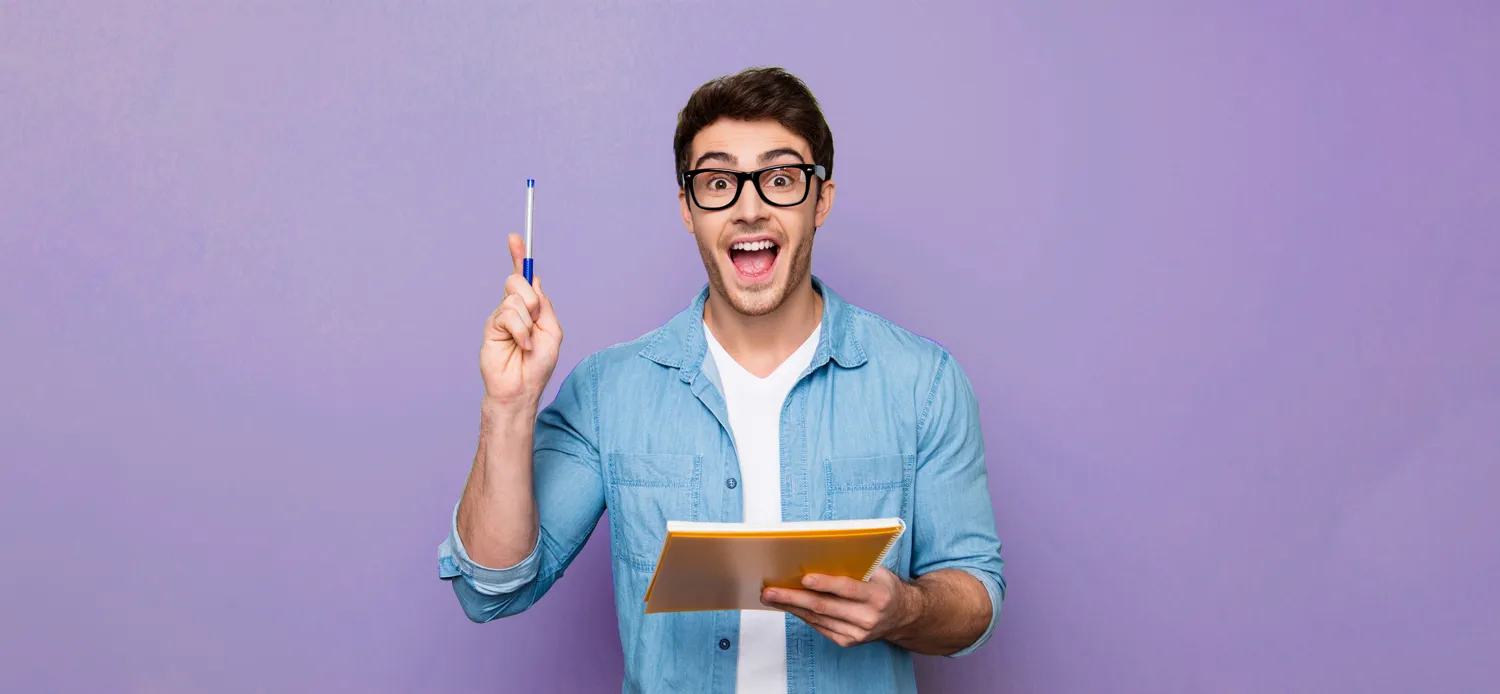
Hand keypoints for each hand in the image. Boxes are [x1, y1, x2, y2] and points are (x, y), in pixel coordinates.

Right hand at [480, 233, 562, 407]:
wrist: (522, 388)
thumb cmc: (538, 364)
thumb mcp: (552, 331)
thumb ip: (544, 305)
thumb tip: (535, 281)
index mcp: (530, 307)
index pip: (524, 277)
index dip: (519, 256)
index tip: (515, 237)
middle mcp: (514, 308)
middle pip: (518, 281)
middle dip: (531, 299)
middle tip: (535, 320)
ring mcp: (501, 316)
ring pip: (515, 299)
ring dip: (528, 322)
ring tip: (527, 342)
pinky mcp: (491, 326)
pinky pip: (508, 314)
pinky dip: (520, 331)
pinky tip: (521, 345)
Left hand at [760, 567, 921, 647]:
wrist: (903, 616)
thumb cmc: (885, 587)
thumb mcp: (879, 572)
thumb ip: (855, 566)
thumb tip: (819, 556)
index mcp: (877, 596)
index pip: (847, 588)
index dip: (825, 583)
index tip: (804, 578)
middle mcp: (868, 617)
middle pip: (825, 606)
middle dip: (794, 598)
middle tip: (770, 592)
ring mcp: (857, 633)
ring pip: (818, 618)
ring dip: (792, 607)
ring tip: (772, 597)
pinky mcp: (848, 641)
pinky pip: (820, 627)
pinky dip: (802, 616)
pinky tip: (789, 606)